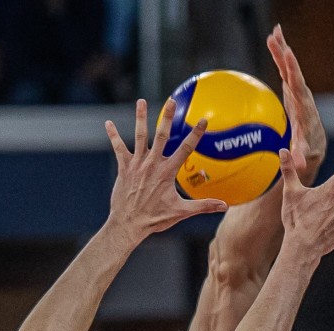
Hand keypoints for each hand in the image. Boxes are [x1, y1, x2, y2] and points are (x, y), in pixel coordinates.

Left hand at [104, 99, 226, 239]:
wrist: (128, 225)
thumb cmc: (155, 219)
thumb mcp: (181, 212)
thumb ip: (203, 205)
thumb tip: (224, 206)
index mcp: (167, 172)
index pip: (185, 149)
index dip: (195, 134)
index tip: (203, 120)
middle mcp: (152, 164)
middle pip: (162, 135)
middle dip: (167, 117)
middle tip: (172, 101)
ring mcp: (137, 164)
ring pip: (140, 136)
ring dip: (140, 118)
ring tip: (141, 101)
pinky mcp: (124, 167)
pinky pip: (118, 148)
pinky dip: (113, 135)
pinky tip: (108, 123)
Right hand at [267, 24, 326, 184]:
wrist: (314, 145)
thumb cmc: (308, 151)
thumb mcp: (304, 154)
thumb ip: (300, 156)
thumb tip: (297, 163)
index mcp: (304, 108)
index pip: (298, 87)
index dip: (293, 71)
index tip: (288, 54)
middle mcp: (302, 96)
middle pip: (292, 72)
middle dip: (285, 55)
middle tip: (277, 35)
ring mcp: (297, 91)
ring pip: (288, 68)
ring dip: (281, 50)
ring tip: (274, 32)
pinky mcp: (291, 90)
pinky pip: (284, 70)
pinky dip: (279, 56)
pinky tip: (274, 41)